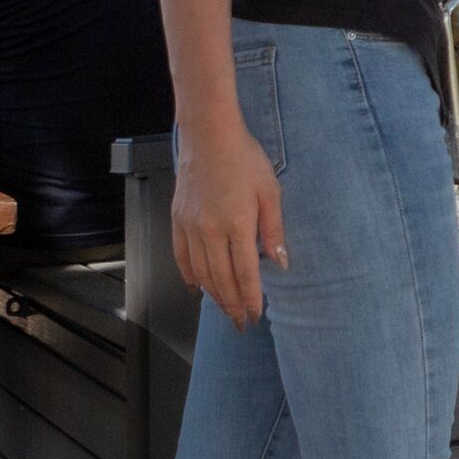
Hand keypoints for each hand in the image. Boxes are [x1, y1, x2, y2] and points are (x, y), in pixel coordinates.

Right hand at [172, 112, 286, 325]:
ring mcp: (190, 226)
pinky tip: (197, 287)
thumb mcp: (270, 191)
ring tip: (224, 309)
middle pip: (220, 279)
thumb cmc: (244, 159)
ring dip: (212, 295)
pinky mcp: (177, 220)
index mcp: (236, 224)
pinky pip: (181, 256)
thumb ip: (274, 230)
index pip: (244, 273)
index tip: (255, 315)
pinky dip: (189, 275)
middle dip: (232, 305)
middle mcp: (209, 231)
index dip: (250, 298)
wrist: (208, 136)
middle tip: (241, 322)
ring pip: (200, 272)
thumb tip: (280, 262)